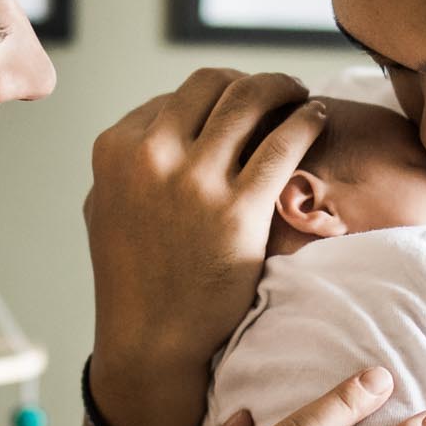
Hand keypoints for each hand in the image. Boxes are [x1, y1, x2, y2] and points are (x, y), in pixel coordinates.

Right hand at [84, 69, 325, 425]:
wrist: (151, 343)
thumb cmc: (132, 280)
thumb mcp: (106, 207)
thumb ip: (130, 162)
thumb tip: (162, 123)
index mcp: (116, 149)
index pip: (177, 96)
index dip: (215, 97)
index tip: (238, 108)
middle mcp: (151, 154)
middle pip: (214, 83)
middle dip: (250, 82)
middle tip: (276, 93)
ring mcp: (195, 180)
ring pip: (252, 97)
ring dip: (283, 88)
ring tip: (301, 97)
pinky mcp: (239, 208)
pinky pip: (286, 139)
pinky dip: (307, 118)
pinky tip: (318, 118)